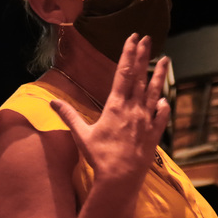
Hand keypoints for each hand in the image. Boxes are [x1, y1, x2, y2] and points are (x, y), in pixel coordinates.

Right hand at [50, 34, 170, 185]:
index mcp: (115, 106)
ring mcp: (146, 121)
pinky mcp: (154, 134)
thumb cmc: (100, 157)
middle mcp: (133, 109)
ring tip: (166, 59)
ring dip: (159, 75)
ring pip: (154, 92)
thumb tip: (51, 102)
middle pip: (139, 78)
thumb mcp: (81, 135)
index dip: (128, 54)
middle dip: (143, 57)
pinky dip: (163, 107)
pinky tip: (164, 99)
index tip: (132, 38)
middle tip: (148, 39)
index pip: (123, 73)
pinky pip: (161, 117)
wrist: (120, 179)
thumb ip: (69, 116)